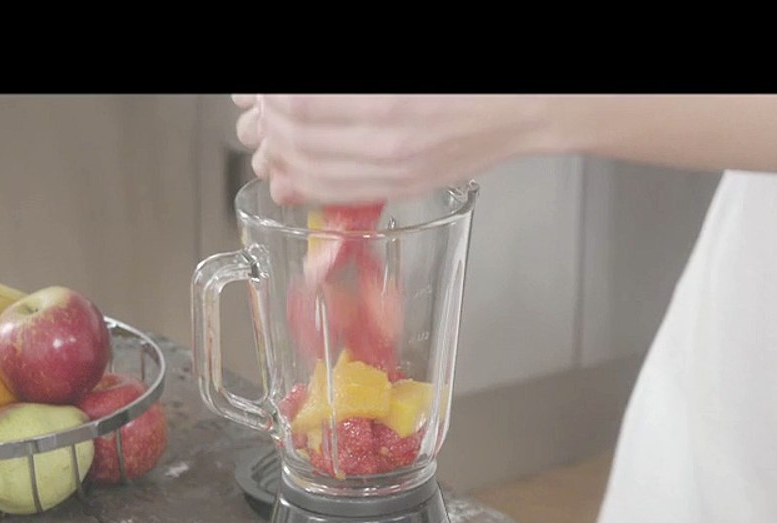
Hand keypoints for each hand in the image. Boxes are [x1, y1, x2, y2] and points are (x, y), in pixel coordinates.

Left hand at [232, 94, 548, 204]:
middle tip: (255, 107)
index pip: (297, 101)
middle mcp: (387, 143)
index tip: (259, 88)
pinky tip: (283, 175)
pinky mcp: (401, 187)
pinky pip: (335, 195)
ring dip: (273, 153)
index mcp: (387, 103)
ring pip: (307, 169)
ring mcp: (393, 171)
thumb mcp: (407, 73)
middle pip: (294, 136)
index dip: (268, 95)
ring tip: (265, 136)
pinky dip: (298, 187)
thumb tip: (298, 93)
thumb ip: (344, 86)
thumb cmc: (470, 83)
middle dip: (263, 120)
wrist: (521, 108)